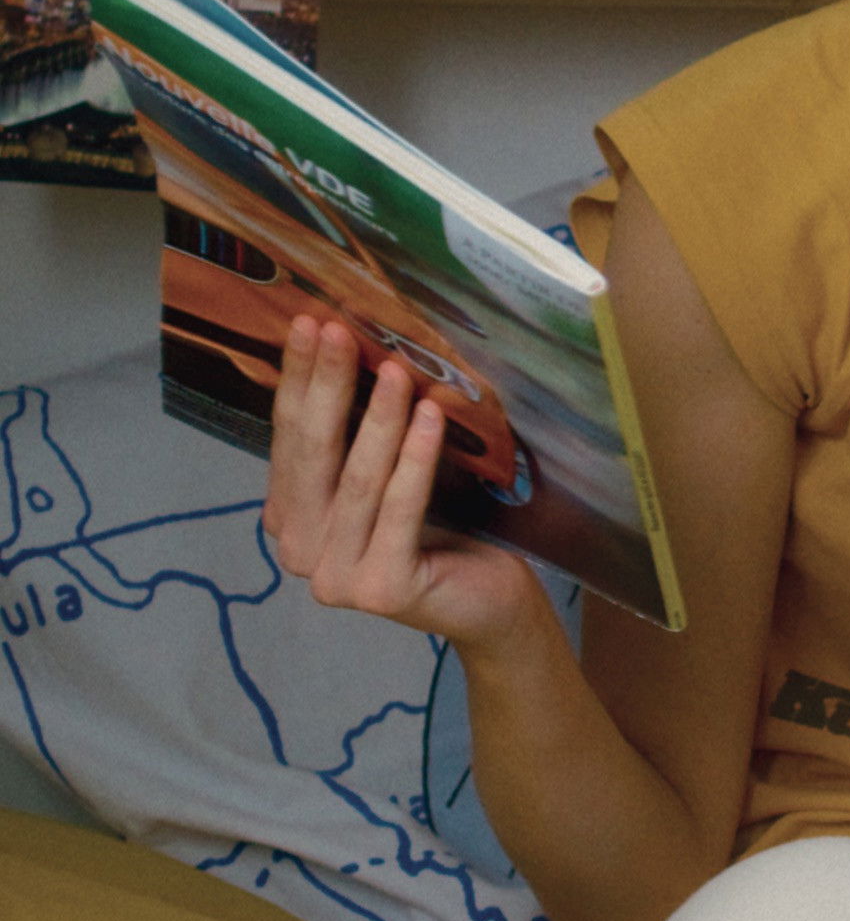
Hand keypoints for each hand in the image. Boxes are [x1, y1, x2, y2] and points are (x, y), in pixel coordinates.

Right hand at [263, 316, 553, 656]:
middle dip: (327, 386)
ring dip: (379, 418)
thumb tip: (355, 345)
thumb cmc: (441, 525)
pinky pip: (400, 509)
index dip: (299, 379)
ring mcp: (335, 576)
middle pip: (313, 453)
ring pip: (358, 479)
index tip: (310, 323)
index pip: (290, 436)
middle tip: (340, 330)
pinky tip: (431, 416)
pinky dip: (415, 460)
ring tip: (398, 368)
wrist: (488, 597)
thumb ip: (359, 433)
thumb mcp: (389, 472)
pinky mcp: (382, 588)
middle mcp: (299, 551)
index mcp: (290, 517)